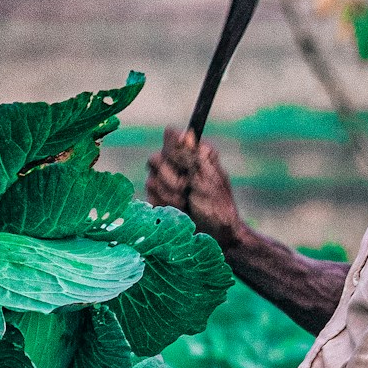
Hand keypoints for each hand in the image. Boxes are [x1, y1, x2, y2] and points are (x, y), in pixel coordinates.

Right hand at [145, 126, 244, 248]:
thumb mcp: (208, 177)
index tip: (187, 168)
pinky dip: (166, 207)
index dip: (175, 155)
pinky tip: (179, 212)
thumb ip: (193, 155)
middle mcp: (176, 164)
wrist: (215, 235)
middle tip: (189, 190)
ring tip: (187, 204)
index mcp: (192, 153)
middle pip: (155, 160)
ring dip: (171, 196)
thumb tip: (183, 131)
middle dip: (172, 179)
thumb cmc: (217, 206)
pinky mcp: (158, 199)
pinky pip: (150, 197)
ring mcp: (165, 182)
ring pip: (151, 181)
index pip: (169, 138)